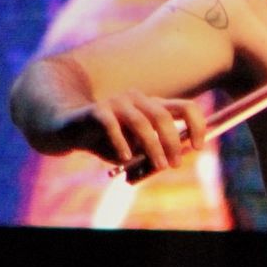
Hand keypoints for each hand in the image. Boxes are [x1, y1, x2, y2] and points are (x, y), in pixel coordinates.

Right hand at [56, 91, 209, 174]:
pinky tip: (125, 158)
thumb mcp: (133, 150)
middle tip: (174, 164)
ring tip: (159, 166)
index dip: (196, 126)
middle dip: (173, 143)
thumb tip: (168, 164)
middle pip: (163, 116)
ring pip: (142, 123)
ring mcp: (116, 103)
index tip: (199, 147)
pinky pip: (112, 126)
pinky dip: (121, 144)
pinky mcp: (96, 111)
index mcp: (151, 106)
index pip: (184, 107)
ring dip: (153, 147)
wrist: (67, 128)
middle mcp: (137, 100)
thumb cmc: (105, 140)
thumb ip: (150, 155)